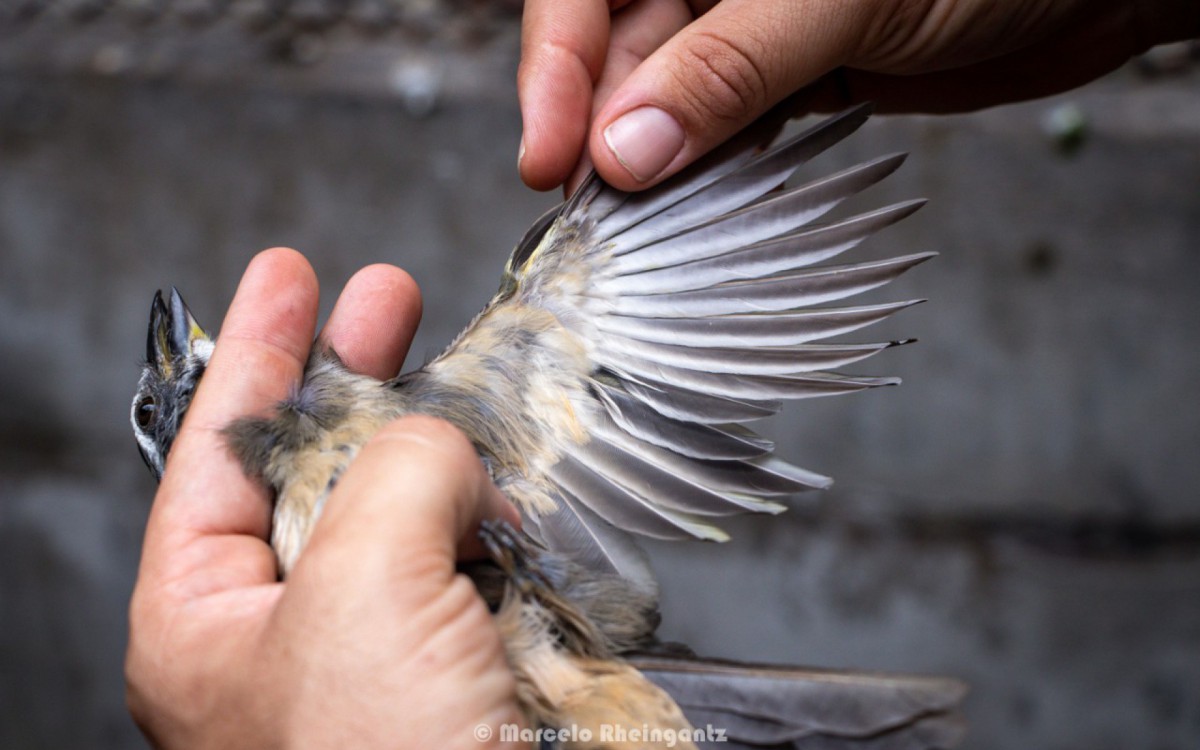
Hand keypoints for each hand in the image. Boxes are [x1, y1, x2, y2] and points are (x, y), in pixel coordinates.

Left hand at [126, 249, 526, 748]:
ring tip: (480, 393)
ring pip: (413, 513)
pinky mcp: (469, 668)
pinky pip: (480, 562)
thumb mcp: (360, 591)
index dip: (257, 353)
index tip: (288, 276)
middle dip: (356, 374)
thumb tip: (447, 444)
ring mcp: (387, 654)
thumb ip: (396, 474)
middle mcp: (294, 638)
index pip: (217, 455)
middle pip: (318, 468)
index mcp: (211, 627)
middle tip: (389, 295)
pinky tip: (525, 486)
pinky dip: (504, 516)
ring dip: (450, 450)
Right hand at [517, 0, 1199, 191]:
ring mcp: (752, 21)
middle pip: (621, 49)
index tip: (549, 154)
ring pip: (667, 95)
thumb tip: (627, 148)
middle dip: (602, 128)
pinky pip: (724, 122)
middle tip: (595, 212)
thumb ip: (727, 68)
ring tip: (639, 219)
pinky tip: (697, 199)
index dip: (557, 67)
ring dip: (652, 158)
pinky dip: (707, 164)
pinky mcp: (792, 69)